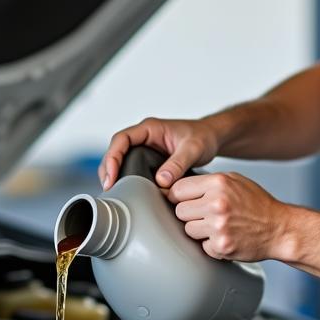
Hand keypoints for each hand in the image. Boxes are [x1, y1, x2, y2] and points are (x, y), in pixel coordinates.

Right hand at [99, 117, 220, 190]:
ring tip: (113, 191)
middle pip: (116, 150)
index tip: (112, 175)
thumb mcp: (193, 149)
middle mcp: (144, 137)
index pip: (122, 139)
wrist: (212, 138)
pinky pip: (130, 167)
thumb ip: (178, 163)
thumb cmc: (203, 137)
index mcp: (150, 128)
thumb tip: (161, 181)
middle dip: (108, 168)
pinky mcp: (148, 160)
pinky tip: (125, 191)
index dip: (113, 156)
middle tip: (109, 188)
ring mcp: (145, 148)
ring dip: (113, 174)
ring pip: (120, 159)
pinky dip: (125, 178)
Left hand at [167, 172, 286, 261]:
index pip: (177, 189)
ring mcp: (218, 226)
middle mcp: (217, 203)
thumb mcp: (234, 181)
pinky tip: (226, 236)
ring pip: (188, 229)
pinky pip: (201, 246)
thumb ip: (206, 182)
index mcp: (218, 183)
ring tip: (218, 225)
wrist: (280, 228)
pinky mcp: (221, 246)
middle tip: (207, 215)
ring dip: (199, 230)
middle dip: (191, 214)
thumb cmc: (256, 204)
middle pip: (179, 211)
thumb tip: (173, 187)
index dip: (180, 196)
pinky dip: (211, 244)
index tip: (187, 200)